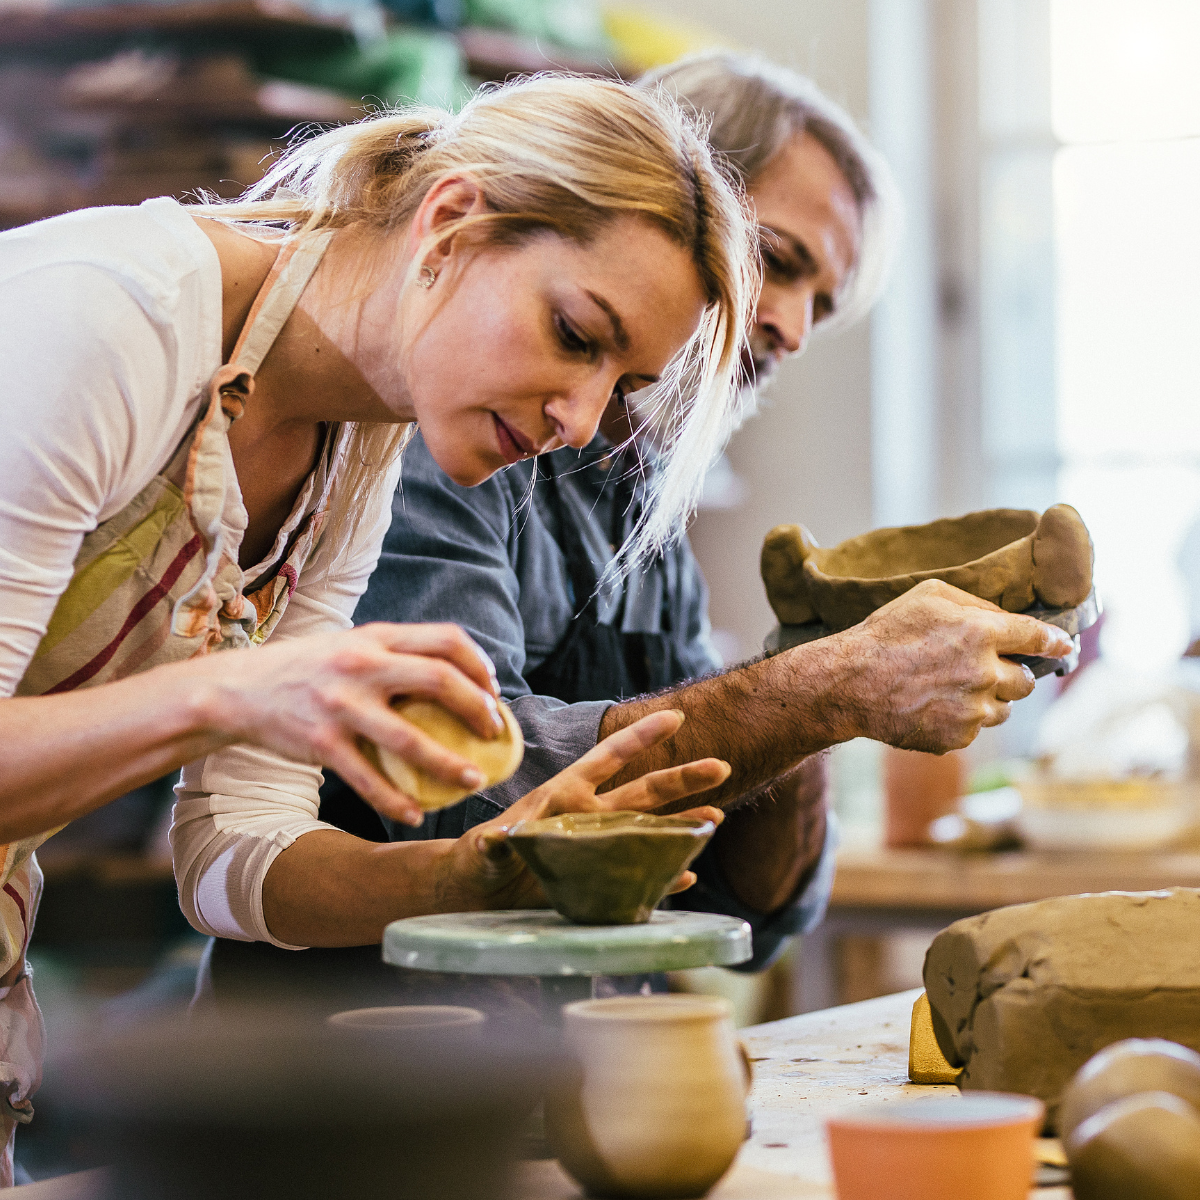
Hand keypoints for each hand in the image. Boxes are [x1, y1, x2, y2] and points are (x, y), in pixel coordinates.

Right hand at [197, 622, 502, 825]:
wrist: (237, 689)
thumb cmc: (307, 670)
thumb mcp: (350, 646)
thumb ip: (394, 655)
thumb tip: (454, 679)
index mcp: (375, 637)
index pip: (446, 638)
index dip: (479, 664)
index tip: (492, 689)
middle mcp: (360, 665)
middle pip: (439, 680)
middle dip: (478, 709)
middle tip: (494, 732)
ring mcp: (340, 704)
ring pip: (410, 739)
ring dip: (449, 764)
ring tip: (474, 780)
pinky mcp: (320, 743)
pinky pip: (369, 779)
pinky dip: (396, 801)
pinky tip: (415, 814)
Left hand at [436, 710, 729, 911]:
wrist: (478, 892)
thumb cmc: (478, 859)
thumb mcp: (482, 849)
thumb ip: (494, 844)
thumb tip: (493, 841)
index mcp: (566, 795)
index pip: (608, 758)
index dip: (640, 738)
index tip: (675, 717)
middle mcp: (591, 817)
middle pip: (645, 792)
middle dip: (683, 778)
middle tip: (721, 766)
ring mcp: (600, 850)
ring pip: (651, 832)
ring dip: (683, 825)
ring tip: (716, 819)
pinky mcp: (601, 885)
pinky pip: (642, 879)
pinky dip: (664, 878)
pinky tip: (688, 875)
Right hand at [834, 579, 1073, 751]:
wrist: (849, 684)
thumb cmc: (886, 634)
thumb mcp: (928, 597)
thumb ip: (975, 605)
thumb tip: (1007, 620)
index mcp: (982, 633)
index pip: (1037, 638)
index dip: (1056, 642)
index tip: (1065, 646)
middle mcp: (986, 674)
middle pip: (1026, 681)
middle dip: (1010, 674)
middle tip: (980, 669)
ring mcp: (973, 710)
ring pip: (1002, 709)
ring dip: (985, 699)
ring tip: (945, 688)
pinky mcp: (957, 737)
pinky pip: (974, 729)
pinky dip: (959, 719)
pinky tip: (929, 705)